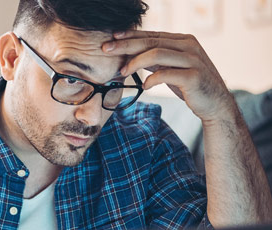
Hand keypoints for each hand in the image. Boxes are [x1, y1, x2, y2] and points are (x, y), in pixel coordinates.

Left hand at [102, 30, 236, 122]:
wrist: (215, 104)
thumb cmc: (190, 85)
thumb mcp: (171, 68)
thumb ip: (156, 59)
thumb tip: (130, 54)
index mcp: (183, 40)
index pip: (152, 35)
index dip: (130, 36)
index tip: (112, 38)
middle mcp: (189, 46)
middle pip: (151, 42)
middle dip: (125, 45)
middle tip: (106, 49)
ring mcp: (193, 60)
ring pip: (156, 54)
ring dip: (135, 62)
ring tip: (122, 71)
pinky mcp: (194, 76)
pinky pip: (166, 74)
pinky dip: (151, 80)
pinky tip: (144, 86)